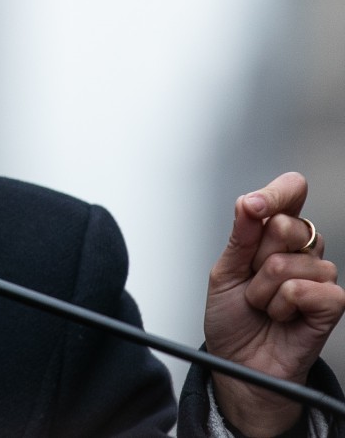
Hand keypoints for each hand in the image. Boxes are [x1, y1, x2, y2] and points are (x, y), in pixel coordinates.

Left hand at [205, 172, 344, 435]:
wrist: (239, 363)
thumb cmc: (232, 318)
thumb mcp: (224, 271)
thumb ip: (240, 235)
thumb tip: (251, 202)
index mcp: (274, 233)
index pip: (289, 193)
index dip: (275, 194)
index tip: (253, 206)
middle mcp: (301, 249)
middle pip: (286, 225)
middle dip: (256, 257)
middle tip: (251, 280)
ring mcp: (319, 275)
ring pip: (287, 263)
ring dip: (262, 289)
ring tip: (262, 304)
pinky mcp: (332, 302)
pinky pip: (304, 289)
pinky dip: (280, 305)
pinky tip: (280, 315)